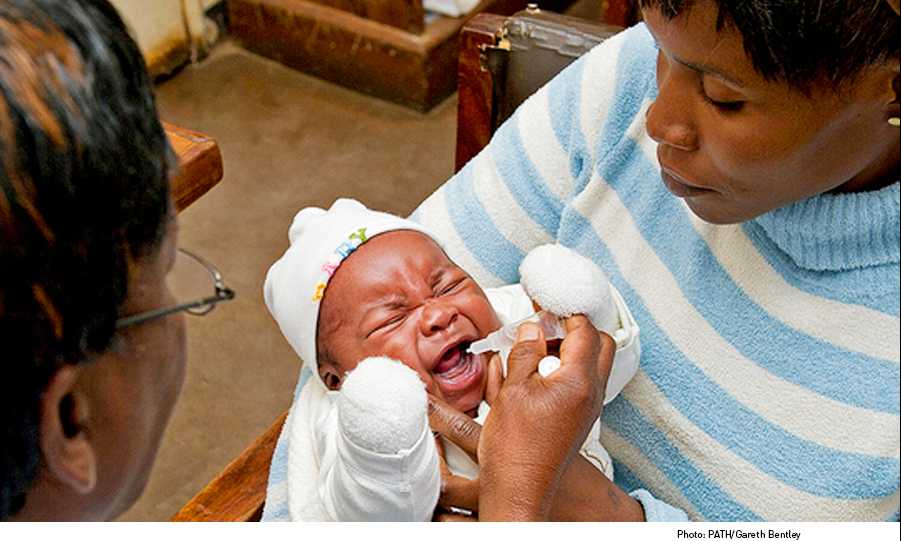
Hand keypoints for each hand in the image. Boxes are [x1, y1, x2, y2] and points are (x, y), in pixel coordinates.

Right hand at [478, 316, 607, 520]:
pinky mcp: (578, 420)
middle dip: (575, 328)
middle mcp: (592, 395)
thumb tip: (532, 330)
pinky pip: (582, 384)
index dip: (565, 311)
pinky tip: (536, 375)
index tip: (545, 304)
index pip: (585, 330)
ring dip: (570, 350)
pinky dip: (565, 370)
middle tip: (545, 325)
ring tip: (535, 349)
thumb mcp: (513, 390)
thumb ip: (526, 353)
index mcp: (580, 382)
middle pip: (601, 345)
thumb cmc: (515, 448)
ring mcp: (588, 409)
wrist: (519, 489)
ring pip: (593, 365)